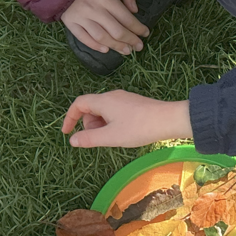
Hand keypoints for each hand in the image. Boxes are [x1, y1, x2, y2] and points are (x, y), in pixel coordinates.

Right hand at [61, 0, 148, 54]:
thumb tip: (134, 10)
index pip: (126, 18)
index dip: (138, 28)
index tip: (145, 33)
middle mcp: (93, 9)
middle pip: (116, 31)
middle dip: (130, 40)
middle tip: (138, 47)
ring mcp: (80, 17)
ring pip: (101, 37)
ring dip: (116, 46)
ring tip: (126, 51)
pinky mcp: (70, 23)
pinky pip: (83, 38)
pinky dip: (95, 46)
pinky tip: (106, 49)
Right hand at [62, 90, 192, 147]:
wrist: (168, 120)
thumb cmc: (139, 128)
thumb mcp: (111, 137)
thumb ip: (89, 138)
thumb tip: (72, 140)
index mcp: (104, 101)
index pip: (78, 104)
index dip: (69, 118)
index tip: (66, 133)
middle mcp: (112, 96)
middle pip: (90, 107)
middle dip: (88, 124)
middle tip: (98, 139)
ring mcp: (124, 99)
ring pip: (103, 110)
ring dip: (100, 125)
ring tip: (112, 138)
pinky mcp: (133, 103)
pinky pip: (114, 111)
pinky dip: (111, 122)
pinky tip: (122, 133)